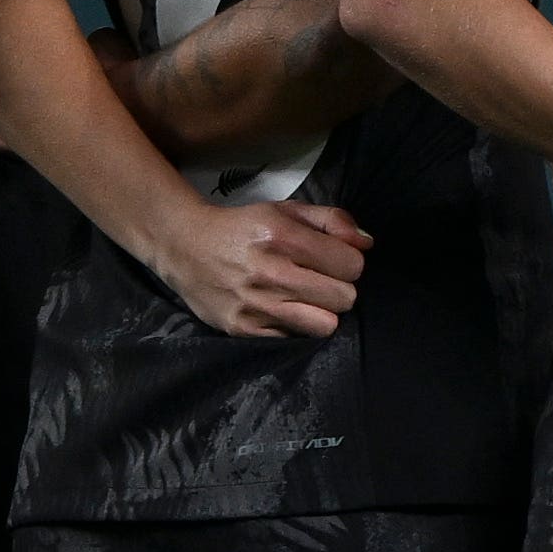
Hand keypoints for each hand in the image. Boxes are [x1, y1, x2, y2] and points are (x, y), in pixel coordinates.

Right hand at [153, 196, 367, 339]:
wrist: (184, 246)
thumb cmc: (244, 228)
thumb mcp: (286, 211)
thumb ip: (332, 221)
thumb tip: (367, 243)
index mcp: (283, 237)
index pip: (352, 265)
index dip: (348, 262)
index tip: (332, 260)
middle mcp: (270, 272)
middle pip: (345, 298)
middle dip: (339, 288)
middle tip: (318, 280)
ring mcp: (256, 305)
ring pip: (326, 324)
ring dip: (322, 312)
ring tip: (306, 299)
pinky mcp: (244, 330)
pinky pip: (296, 340)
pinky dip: (296, 327)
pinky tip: (283, 310)